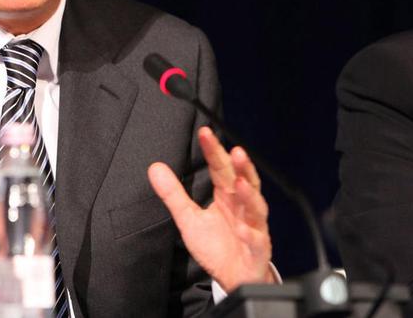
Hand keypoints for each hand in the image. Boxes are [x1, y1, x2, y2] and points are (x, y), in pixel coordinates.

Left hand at [148, 126, 272, 290]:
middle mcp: (242, 207)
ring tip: (239, 182)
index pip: (220, 169)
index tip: (205, 133)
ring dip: (249, 195)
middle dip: (240, 166)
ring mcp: (253, 227)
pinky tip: (243, 229)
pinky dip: (251, 233)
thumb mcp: (189, 219)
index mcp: (226, 197)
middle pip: (243, 182)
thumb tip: (154, 167)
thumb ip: (173, 193)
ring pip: (255, 208)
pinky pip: (256, 240)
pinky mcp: (257, 250)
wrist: (236, 279)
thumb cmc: (217, 246)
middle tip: (235, 150)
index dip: (214, 151)